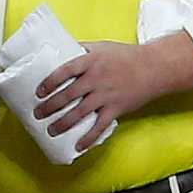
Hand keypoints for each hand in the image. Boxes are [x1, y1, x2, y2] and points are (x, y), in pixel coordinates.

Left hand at [33, 41, 159, 151]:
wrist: (154, 68)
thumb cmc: (126, 56)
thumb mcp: (102, 46)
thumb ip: (82, 49)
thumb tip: (62, 51)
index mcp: (90, 61)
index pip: (64, 71)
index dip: (49, 82)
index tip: (39, 92)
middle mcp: (96, 79)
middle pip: (67, 95)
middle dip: (50, 107)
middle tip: (38, 114)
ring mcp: (106, 95)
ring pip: (79, 112)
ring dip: (63, 123)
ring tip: (51, 131)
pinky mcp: (116, 109)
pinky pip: (99, 126)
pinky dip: (88, 138)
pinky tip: (78, 146)